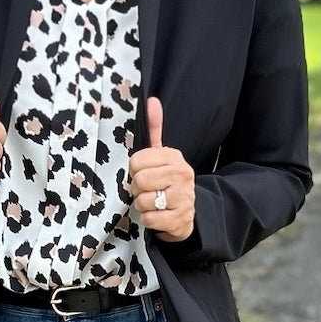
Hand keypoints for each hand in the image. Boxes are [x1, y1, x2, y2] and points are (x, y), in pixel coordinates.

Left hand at [128, 97, 194, 241]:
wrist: (186, 214)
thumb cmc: (167, 182)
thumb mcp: (161, 156)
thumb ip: (155, 130)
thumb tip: (151, 101)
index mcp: (174, 156)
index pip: (136, 161)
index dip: (134, 171)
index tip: (143, 173)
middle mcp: (182, 174)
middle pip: (139, 181)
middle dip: (137, 190)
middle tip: (147, 190)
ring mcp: (183, 197)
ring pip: (143, 201)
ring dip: (142, 206)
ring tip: (153, 203)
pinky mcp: (180, 219)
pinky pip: (150, 219)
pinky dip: (149, 220)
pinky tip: (158, 215)